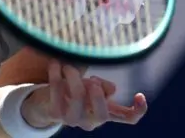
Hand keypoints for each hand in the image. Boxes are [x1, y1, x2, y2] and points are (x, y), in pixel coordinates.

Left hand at [21, 61, 147, 131]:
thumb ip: (103, 86)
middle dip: (98, 96)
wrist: (45, 103)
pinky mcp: (55, 113)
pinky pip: (57, 91)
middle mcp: (91, 120)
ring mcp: (72, 120)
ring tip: (69, 66)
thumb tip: (112, 90)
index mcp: (105, 112)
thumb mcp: (91, 86)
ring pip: (78, 99)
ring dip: (75, 78)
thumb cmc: (74, 90)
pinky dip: (56, 74)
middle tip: (92, 80)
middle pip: (102, 115)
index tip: (139, 95)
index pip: (128, 118)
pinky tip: (55, 64)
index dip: (138, 111)